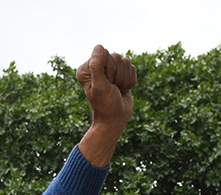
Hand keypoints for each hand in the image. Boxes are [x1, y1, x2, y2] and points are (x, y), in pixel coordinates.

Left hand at [76, 45, 136, 166]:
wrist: (115, 120)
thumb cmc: (105, 105)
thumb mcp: (100, 85)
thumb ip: (97, 65)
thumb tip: (99, 47)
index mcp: (88, 68)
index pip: (104, 53)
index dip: (109, 69)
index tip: (106, 83)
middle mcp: (98, 67)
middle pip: (117, 56)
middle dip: (118, 75)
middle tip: (112, 88)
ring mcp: (110, 71)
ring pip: (126, 62)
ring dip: (124, 79)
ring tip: (117, 90)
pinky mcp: (121, 75)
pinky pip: (132, 69)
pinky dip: (130, 81)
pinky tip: (123, 90)